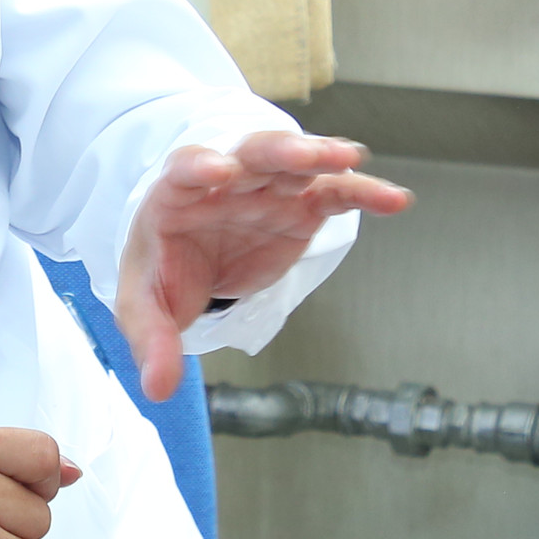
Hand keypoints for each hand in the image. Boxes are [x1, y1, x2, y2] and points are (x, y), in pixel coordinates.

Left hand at [115, 133, 410, 398]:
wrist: (191, 260)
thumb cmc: (164, 272)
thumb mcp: (145, 308)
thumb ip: (152, 341)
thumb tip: (159, 388)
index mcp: (178, 194)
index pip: (186, 169)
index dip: (201, 167)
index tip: (218, 170)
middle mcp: (226, 181)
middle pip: (251, 154)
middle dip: (277, 151)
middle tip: (303, 156)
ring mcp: (267, 189)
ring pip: (297, 164)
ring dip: (322, 157)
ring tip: (350, 160)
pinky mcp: (301, 207)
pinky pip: (334, 194)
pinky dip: (362, 194)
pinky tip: (393, 200)